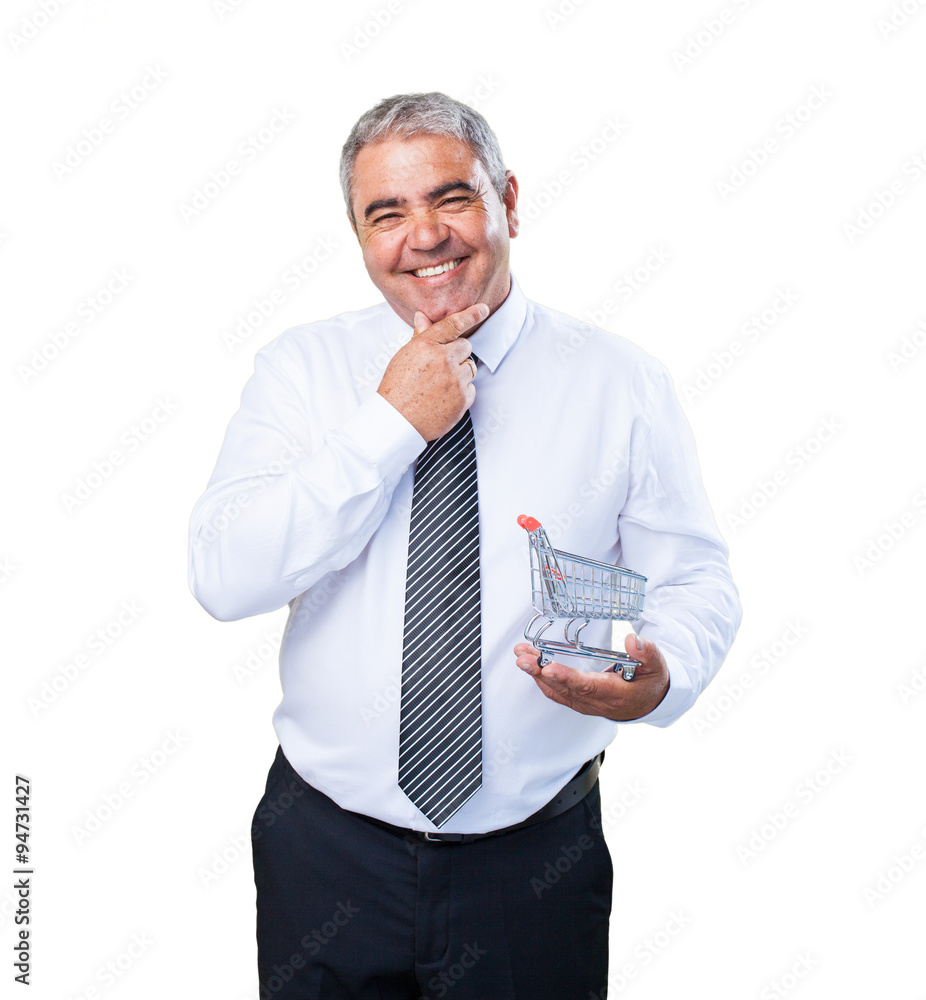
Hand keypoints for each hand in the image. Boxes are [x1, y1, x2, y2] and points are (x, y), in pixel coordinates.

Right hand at [377, 303, 487, 440]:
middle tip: (441, 368)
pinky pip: (471, 388)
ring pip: (470, 368)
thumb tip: (422, 316)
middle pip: (466, 347)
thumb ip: (420, 336)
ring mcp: (455, 379)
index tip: (483, 309)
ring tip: (439, 386)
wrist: (397, 421)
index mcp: (426, 345)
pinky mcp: (463, 397)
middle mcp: (443, 358)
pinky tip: (443, 399)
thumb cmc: (397, 389)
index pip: (454, 324)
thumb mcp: (404, 357)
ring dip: (459, 374)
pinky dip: (461, 393)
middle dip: (457, 355)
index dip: (471, 315)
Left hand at [513, 632, 669, 720]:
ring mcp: (585, 704)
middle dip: (541, 672)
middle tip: (524, 658)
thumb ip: (646, 652)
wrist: (649, 702)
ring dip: (536, 674)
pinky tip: (531, 666)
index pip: (588, 686)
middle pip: (565, 689)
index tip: (549, 668)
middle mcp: (596, 702)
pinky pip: (556, 693)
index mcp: (615, 693)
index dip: (567, 678)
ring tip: (521, 656)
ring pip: (556, 691)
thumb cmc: (650, 682)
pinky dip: (541, 680)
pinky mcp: (579, 701)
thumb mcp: (656, 665)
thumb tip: (632, 641)